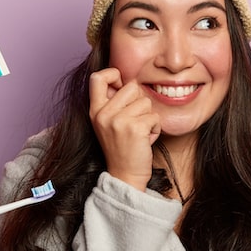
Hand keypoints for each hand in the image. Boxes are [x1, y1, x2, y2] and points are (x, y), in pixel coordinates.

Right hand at [89, 68, 159, 189]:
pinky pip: (155, 117)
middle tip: (134, 121)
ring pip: (146, 102)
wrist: (125, 175)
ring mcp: (118, 121)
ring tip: (140, 132)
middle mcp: (103, 114)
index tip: (121, 84)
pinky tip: (145, 140)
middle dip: (139, 102)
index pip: (97, 78)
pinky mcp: (135, 128)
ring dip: (149, 117)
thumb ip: (113, 102)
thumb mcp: (108, 123)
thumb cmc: (121, 148)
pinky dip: (155, 129)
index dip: (112, 74)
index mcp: (95, 110)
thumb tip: (127, 81)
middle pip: (132, 87)